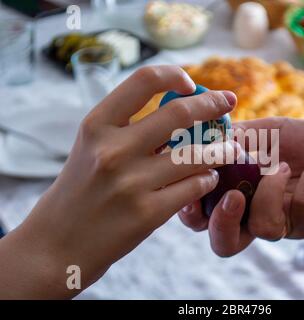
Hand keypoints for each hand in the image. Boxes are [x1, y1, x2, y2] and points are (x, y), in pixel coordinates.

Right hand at [0, 66, 237, 297]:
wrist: (57, 245)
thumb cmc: (80, 190)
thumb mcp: (91, 148)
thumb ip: (128, 127)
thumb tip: (181, 108)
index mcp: (96, 126)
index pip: (144, 80)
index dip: (174, 74)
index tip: (191, 83)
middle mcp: (113, 150)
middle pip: (180, 113)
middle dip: (212, 104)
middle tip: (229, 102)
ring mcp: (131, 183)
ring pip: (197, 154)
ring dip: (220, 149)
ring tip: (228, 148)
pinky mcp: (147, 214)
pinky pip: (196, 187)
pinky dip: (208, 179)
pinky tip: (207, 178)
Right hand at [179, 117, 303, 255]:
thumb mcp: (266, 131)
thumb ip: (236, 138)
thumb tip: (202, 138)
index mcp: (240, 194)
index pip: (205, 216)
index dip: (191, 211)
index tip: (191, 186)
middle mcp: (258, 214)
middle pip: (225, 243)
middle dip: (221, 223)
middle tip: (232, 196)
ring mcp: (287, 223)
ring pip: (264, 229)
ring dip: (270, 192)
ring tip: (283, 166)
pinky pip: (301, 214)